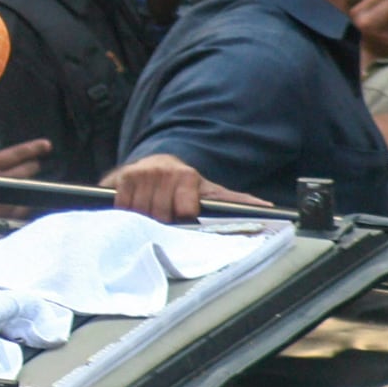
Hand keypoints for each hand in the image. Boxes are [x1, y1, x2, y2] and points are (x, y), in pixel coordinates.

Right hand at [0, 115, 50, 220]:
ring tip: (30, 181)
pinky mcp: (5, 218)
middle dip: (31, 166)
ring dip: (30, 183)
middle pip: (24, 172)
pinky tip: (24, 202)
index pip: (15, 154)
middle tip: (35, 164)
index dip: (32, 148)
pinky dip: (26, 203)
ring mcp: (4, 202)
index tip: (46, 145)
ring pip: (26, 189)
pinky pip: (23, 209)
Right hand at [101, 153, 267, 222]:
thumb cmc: (186, 186)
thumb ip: (238, 200)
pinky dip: (125, 213)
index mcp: (187, 176)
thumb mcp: (213, 191)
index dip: (184, 217)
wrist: (159, 164)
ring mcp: (139, 174)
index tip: (184, 215)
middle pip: (160, 215)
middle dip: (163, 221)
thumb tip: (269, 209)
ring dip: (144, 219)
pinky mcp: (118, 178)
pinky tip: (134, 209)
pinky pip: (120, 206)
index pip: (184, 209)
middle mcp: (162, 171)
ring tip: (151, 213)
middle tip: (166, 216)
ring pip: (139, 212)